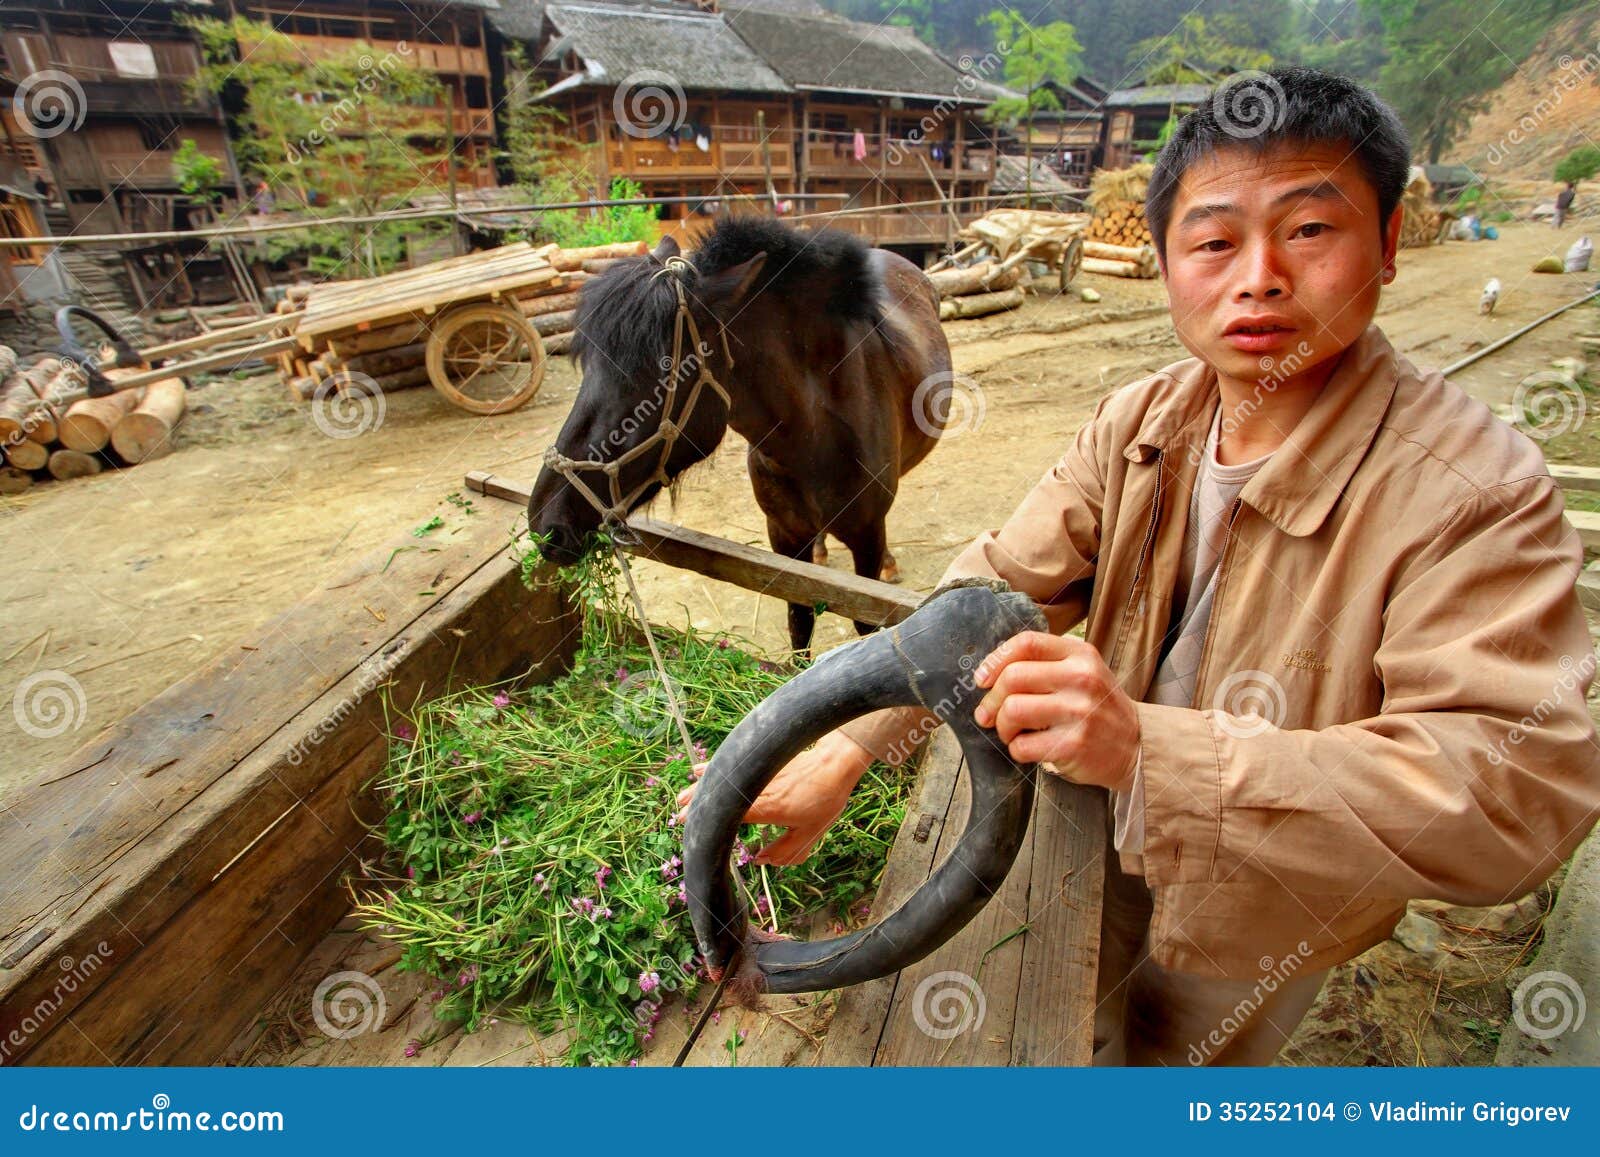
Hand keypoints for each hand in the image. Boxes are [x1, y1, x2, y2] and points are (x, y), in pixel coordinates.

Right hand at [673, 730, 872, 864]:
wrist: (837, 761)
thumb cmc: (826, 799)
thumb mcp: (810, 833)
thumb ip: (786, 852)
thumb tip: (762, 862)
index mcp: (769, 808)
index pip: (732, 814)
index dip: (711, 820)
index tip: (691, 824)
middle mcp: (761, 790)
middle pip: (723, 796)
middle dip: (699, 803)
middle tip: (679, 812)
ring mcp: (761, 774)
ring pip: (725, 780)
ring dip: (703, 786)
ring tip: (683, 794)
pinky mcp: (764, 763)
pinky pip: (734, 767)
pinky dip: (716, 768)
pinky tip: (701, 768)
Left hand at [972, 630, 1139, 790]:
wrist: (1136, 746)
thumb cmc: (1097, 707)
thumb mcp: (1082, 672)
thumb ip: (1044, 664)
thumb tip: (989, 673)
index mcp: (1080, 655)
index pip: (1026, 643)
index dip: (995, 660)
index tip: (982, 679)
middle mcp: (1082, 678)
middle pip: (1012, 678)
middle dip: (991, 700)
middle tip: (989, 714)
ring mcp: (1079, 712)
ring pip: (1013, 710)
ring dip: (1002, 726)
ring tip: (1011, 732)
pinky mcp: (1073, 745)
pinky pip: (1022, 745)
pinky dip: (1016, 749)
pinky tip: (1030, 748)